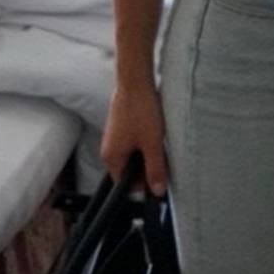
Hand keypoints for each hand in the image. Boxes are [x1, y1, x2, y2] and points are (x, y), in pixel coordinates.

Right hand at [101, 78, 168, 195]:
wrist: (135, 81)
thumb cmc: (141, 111)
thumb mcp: (152, 144)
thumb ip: (155, 170)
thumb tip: (158, 191)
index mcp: (112, 159)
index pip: (126, 185)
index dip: (144, 185)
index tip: (159, 179)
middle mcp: (109, 151)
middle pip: (130, 171)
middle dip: (147, 168)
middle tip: (163, 158)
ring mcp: (114, 139)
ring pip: (133, 156)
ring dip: (147, 154)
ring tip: (158, 142)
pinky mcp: (120, 128)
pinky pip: (133, 144)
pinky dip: (145, 143)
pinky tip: (155, 133)